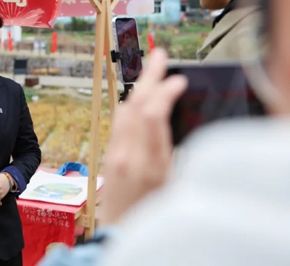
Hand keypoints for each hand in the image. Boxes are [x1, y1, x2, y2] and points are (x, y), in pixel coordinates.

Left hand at [98, 48, 186, 225]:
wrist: (121, 235)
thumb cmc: (156, 218)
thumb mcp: (177, 189)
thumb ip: (174, 154)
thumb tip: (175, 119)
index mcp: (150, 165)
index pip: (152, 115)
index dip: (164, 91)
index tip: (179, 79)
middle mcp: (128, 155)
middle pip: (135, 105)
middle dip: (148, 77)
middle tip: (159, 54)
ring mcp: (115, 155)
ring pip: (124, 110)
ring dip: (139, 87)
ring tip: (152, 70)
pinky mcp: (110, 157)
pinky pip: (119, 122)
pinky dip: (131, 103)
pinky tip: (139, 97)